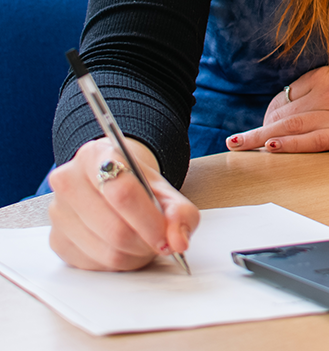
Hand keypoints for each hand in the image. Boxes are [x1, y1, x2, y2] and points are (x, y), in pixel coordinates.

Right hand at [48, 138, 198, 270]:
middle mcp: (69, 180)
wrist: (113, 180)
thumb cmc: (136, 183)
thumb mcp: (163, 188)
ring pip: (107, 252)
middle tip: (159, 242)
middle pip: (115, 228)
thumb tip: (178, 240)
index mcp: (95, 155)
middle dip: (145, 243)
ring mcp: (59, 212)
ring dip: (134, 256)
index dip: (149, 220)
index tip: (167, 235)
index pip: (123, 193)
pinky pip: (94, 266)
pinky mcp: (57, 241)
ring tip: (143, 242)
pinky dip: (117, 263)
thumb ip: (179, 211)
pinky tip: (124, 247)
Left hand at [226, 67, 328, 153]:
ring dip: (260, 136)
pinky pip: (312, 140)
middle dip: (258, 126)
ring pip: (290, 125)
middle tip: (236, 141)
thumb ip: (327, 93)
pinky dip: (288, 144)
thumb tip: (298, 110)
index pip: (287, 93)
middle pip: (283, 109)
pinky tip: (269, 147)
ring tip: (238, 145)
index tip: (261, 125)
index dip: (270, 112)